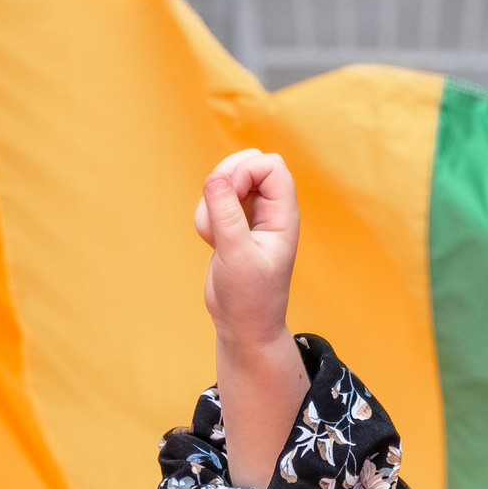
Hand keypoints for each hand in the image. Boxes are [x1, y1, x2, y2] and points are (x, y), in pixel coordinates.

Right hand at [195, 147, 298, 356]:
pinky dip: (204, 218)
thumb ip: (226, 215)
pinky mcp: (230, 225)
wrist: (242, 326)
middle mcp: (269, 212)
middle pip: (247, 162)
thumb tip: (214, 178)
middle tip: (218, 209)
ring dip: (210, 203)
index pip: (271, 165)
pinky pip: (211, 202)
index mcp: (283, 216)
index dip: (246, 171)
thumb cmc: (250, 298)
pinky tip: (213, 243)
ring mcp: (249, 217)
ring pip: (224, 181)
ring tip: (216, 237)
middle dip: (224, 178)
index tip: (230, 196)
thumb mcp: (237, 256)